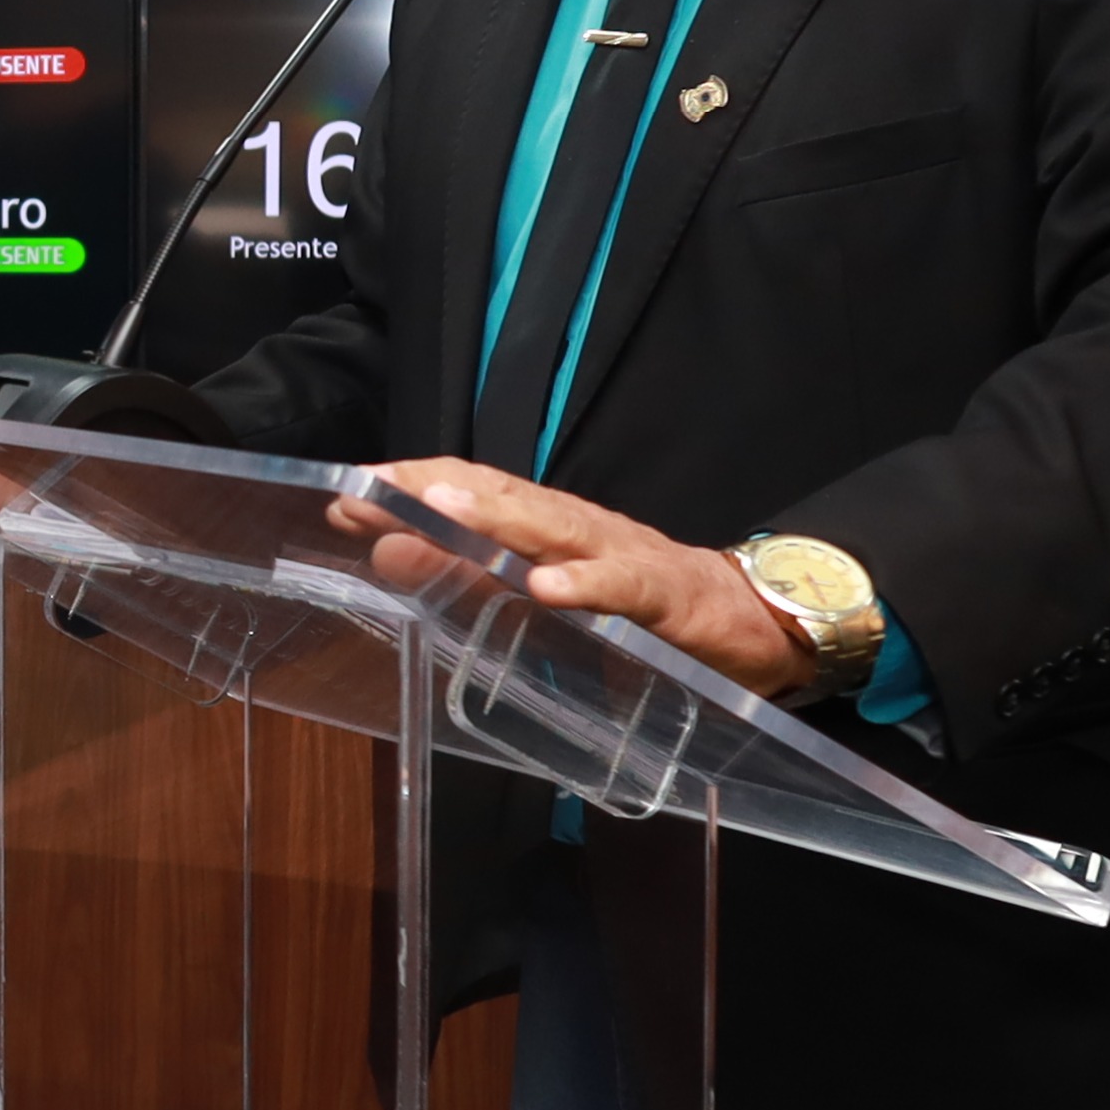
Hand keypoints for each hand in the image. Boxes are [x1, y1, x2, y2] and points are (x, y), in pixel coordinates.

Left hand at [337, 458, 813, 696]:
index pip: (470, 495)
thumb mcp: (544, 599)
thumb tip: (390, 557)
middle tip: (371, 492)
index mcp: (546, 530)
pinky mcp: (669, 595)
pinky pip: (624, 585)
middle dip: (432, 493)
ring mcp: (623, 556)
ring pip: (553, 527)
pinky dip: (585, 583)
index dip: (410, 489)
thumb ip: (471, 580)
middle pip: (499, 499)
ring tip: (439, 510)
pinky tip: (545, 587)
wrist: (761, 621)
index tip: (348, 492)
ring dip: (495, 516)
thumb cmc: (645, 610)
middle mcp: (578, 529)